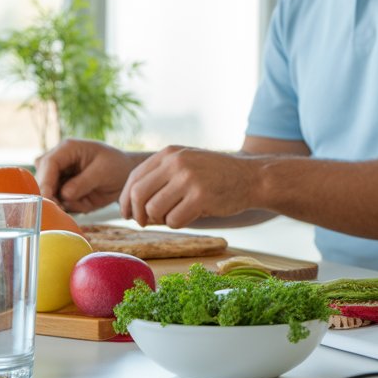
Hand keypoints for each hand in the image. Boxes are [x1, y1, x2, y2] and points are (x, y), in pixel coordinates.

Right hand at [35, 139, 141, 212]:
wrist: (124, 175)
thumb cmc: (116, 166)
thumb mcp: (103, 172)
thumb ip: (83, 182)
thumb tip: (64, 194)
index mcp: (67, 148)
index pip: (49, 163)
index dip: (45, 181)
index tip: (47, 197)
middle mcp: (58, 161)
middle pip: (42, 179)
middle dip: (51, 194)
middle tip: (64, 206)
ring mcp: (58, 176)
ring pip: (48, 193)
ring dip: (60, 202)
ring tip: (81, 203)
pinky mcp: (61, 190)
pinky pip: (57, 202)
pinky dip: (67, 206)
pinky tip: (83, 204)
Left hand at [119, 146, 261, 227]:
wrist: (252, 177)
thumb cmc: (216, 176)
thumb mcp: (187, 163)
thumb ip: (161, 176)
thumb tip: (129, 204)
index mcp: (169, 153)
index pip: (134, 178)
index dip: (126, 200)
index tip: (127, 214)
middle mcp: (176, 162)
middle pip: (138, 195)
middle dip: (137, 214)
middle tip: (143, 224)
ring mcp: (189, 178)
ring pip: (154, 210)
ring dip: (161, 220)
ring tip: (176, 215)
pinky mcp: (200, 196)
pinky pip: (174, 220)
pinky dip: (178, 223)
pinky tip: (192, 215)